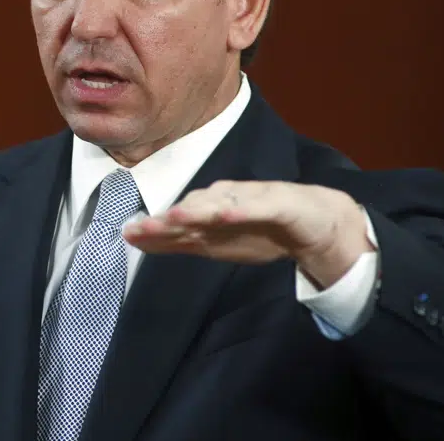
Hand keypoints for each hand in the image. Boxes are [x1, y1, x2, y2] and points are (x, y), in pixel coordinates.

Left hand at [122, 180, 374, 288]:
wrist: (317, 222)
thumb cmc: (262, 229)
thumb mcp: (218, 243)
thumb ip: (181, 241)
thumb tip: (139, 240)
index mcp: (210, 216)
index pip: (177, 223)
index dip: (152, 229)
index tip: (126, 234)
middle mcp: (225, 203)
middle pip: (192, 210)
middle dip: (166, 219)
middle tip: (142, 227)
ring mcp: (251, 201)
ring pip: (220, 204)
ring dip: (198, 209)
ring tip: (175, 216)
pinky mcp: (279, 203)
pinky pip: (258, 206)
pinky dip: (241, 209)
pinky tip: (226, 214)